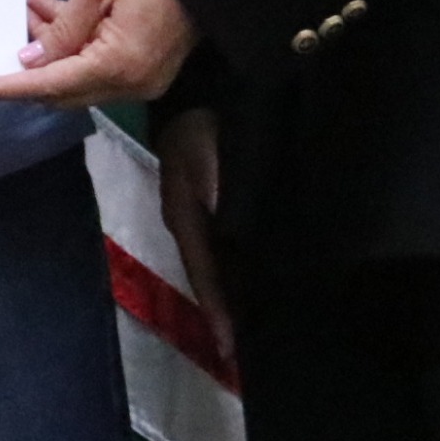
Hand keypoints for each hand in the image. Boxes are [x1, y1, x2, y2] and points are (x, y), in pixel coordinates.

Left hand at [0, 0, 195, 106]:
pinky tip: (48, 6)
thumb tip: (33, 62)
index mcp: (118, 66)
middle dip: (27, 66)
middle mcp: (130, 83)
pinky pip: (96, 63)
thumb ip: (62, 29)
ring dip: (48, 47)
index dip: (10, 88)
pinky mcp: (145, 66)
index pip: (52, 85)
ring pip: (77, 74)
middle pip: (64, 89)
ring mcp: (140, 78)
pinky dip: (71, 41)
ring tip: (25, 3)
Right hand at [155, 110, 232, 369]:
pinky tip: (255, 282)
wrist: (201, 88)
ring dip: (233, 293)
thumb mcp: (205, 164)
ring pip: (219, 265)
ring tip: (252, 327)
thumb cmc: (204, 126)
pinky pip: (226, 247)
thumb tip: (228, 244)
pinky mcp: (216, 203)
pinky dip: (239, 270)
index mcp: (184, 218)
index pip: (203, 276)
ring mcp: (202, 213)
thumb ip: (219, 202)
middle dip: (225, 312)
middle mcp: (191, 222)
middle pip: (209, 278)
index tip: (231, 351)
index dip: (219, 313)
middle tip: (242, 352)